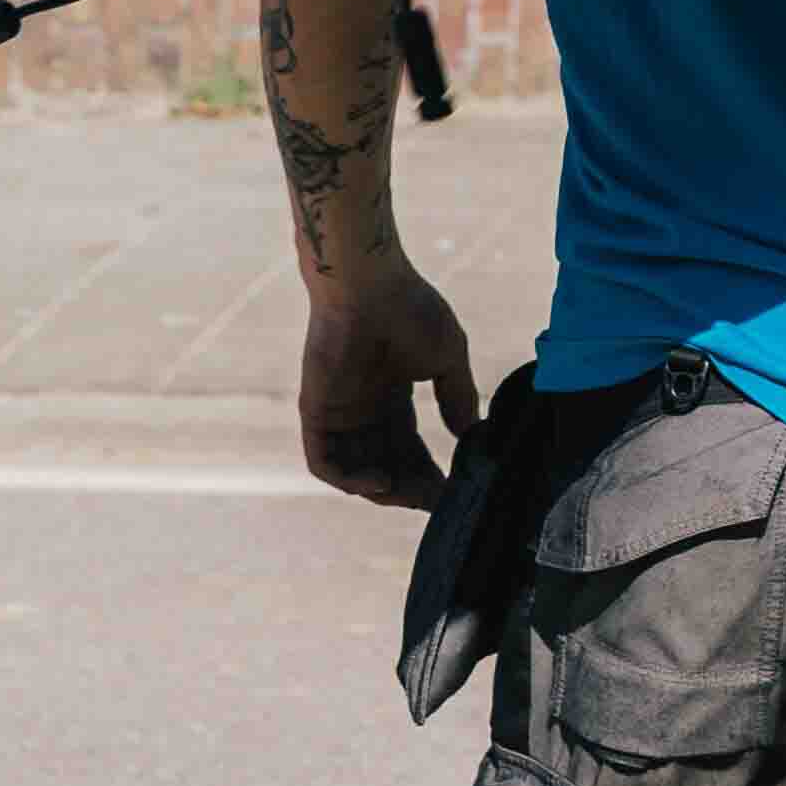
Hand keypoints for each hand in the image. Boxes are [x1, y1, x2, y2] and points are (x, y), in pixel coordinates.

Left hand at [298, 266, 477, 508]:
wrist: (370, 283)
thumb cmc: (409, 308)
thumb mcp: (447, 358)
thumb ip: (457, 397)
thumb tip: (470, 436)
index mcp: (390, 395)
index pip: (408, 448)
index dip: (429, 473)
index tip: (455, 489)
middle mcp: (362, 409)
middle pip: (385, 465)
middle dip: (411, 489)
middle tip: (438, 502)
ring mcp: (337, 412)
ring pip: (355, 471)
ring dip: (383, 491)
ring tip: (412, 496)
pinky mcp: (315, 411)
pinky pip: (324, 462)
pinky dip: (349, 481)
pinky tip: (381, 482)